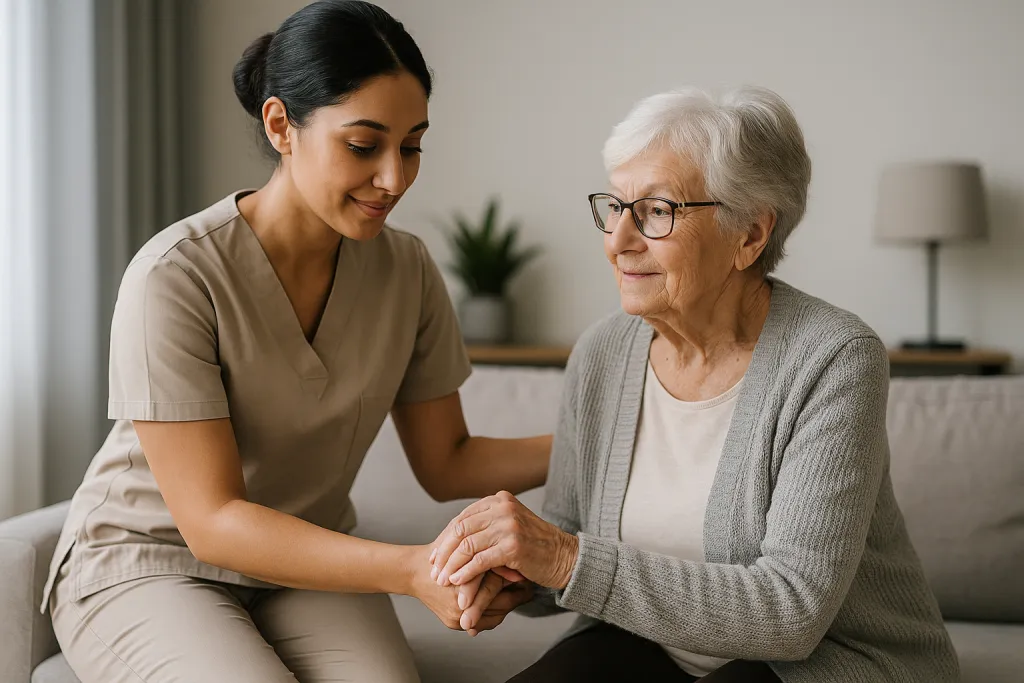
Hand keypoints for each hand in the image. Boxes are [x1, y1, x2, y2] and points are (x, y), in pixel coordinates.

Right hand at [408, 544, 524, 634]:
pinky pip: (483, 623)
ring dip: (508, 606)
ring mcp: (456, 617)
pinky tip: (502, 604)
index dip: (516, 583)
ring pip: (494, 617)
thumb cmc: (441, 554)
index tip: (528, 578)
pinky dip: (494, 614)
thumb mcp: (465, 547)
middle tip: (530, 590)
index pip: (498, 587)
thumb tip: (517, 571)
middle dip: (517, 597)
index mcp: (464, 582)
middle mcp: (460, 604)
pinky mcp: (453, 624)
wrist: (412, 572)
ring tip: (520, 596)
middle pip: (500, 605)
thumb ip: (489, 556)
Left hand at [430, 491, 579, 591]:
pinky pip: (480, 560)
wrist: (566, 557)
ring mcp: (508, 525)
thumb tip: (453, 535)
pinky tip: (457, 582)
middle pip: (461, 530)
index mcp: (499, 500)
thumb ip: (487, 524)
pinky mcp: (513, 546)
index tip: (434, 555)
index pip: (462, 518)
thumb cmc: (536, 546)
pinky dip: (465, 572)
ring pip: (467, 546)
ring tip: (442, 579)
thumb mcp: (510, 525)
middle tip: (434, 569)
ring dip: (451, 565)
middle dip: (444, 552)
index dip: (445, 538)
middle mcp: (502, 508)